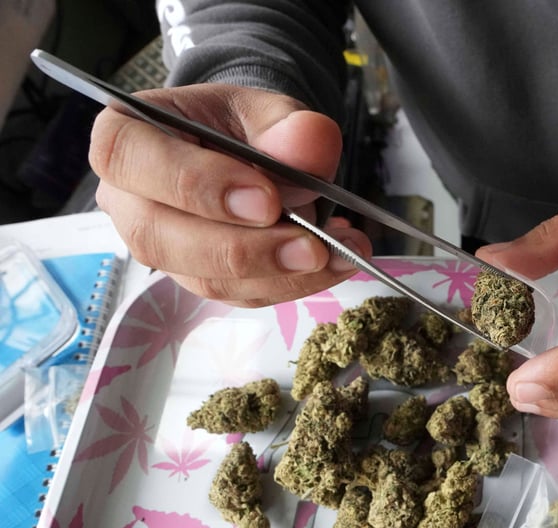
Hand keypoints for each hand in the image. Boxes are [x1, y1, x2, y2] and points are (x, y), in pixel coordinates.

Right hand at [90, 84, 371, 305]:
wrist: (253, 152)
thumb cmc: (242, 125)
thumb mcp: (265, 108)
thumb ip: (285, 123)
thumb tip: (309, 144)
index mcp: (124, 137)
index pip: (130, 160)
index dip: (195, 185)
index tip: (266, 200)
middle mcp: (127, 200)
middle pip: (161, 237)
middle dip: (244, 249)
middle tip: (311, 245)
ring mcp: (161, 248)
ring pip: (203, 279)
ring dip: (278, 275)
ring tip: (337, 254)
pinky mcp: (199, 279)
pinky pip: (240, 295)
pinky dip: (293, 284)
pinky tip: (336, 263)